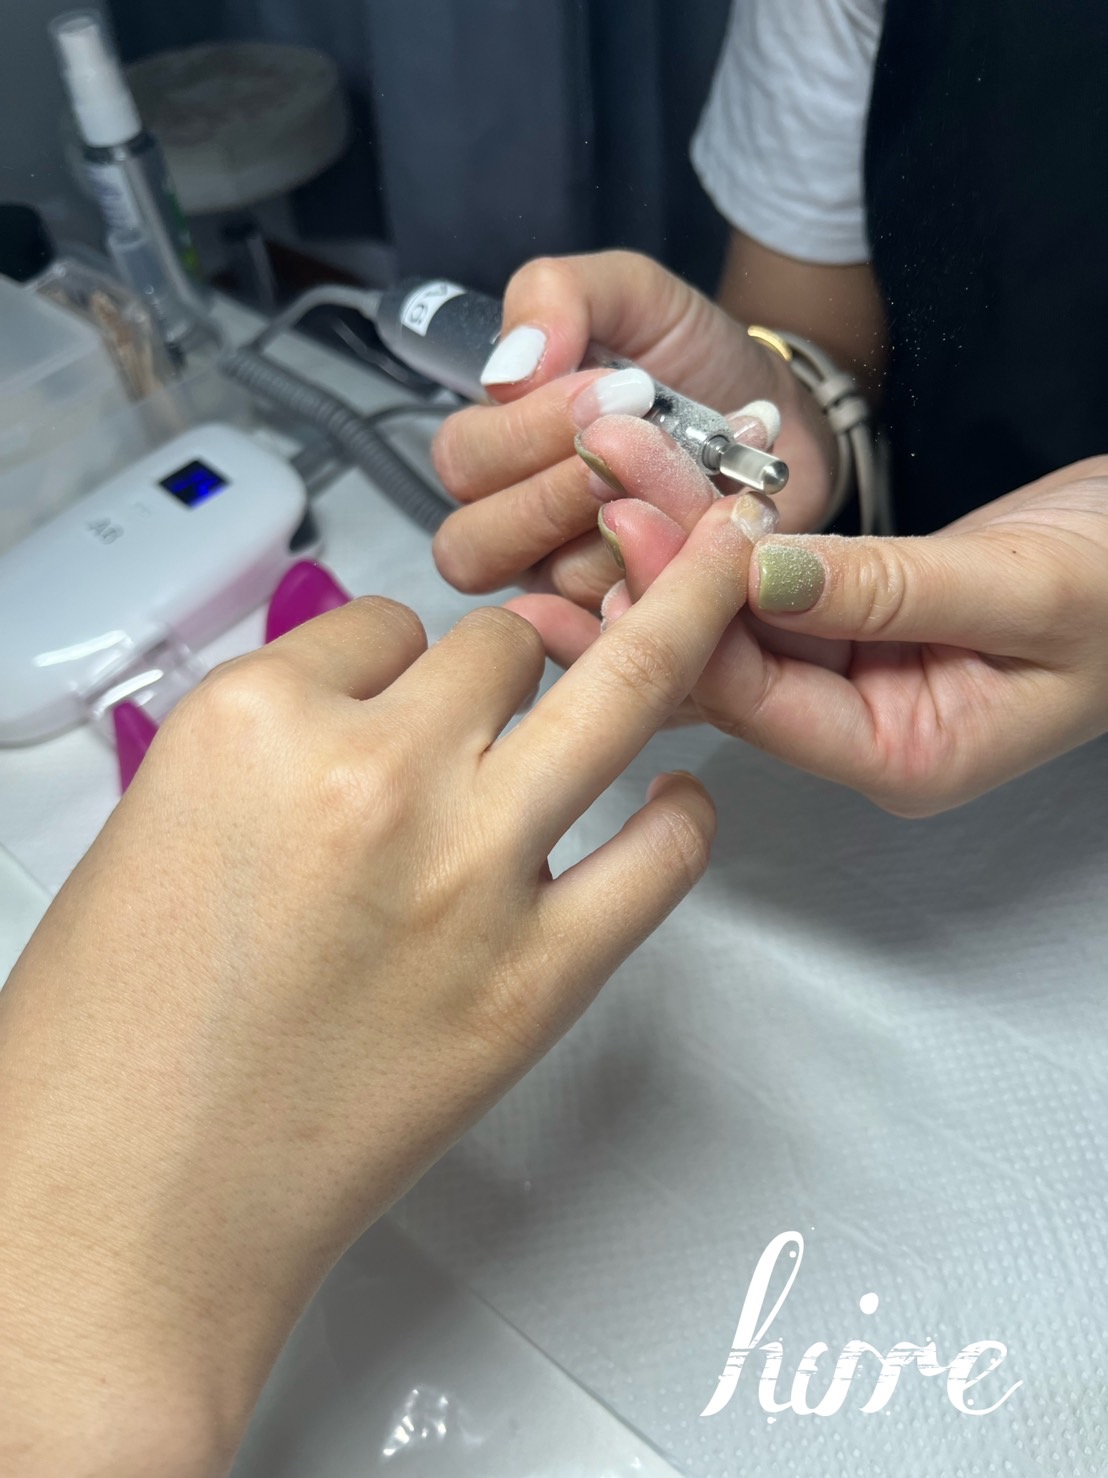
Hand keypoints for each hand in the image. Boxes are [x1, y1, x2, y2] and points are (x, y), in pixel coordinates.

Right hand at [0, 494, 755, 1477]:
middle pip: (501, 645)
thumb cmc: (111, 1041)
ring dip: (630, 671)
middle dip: (510, 660)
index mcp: (253, 723)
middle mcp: (373, 776)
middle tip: (524, 681)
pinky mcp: (538, 980)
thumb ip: (277, 745)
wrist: (128, 1212)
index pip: (379, 623)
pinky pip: (662, 856)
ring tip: (668, 652)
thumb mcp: (163, 820)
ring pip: (610, 696)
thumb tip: (372, 704)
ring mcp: (471, 875)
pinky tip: (678, 805)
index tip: (405, 692)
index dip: (399, 658)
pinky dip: (681, 820)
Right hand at [429, 250, 835, 606]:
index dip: (528, 431)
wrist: (784, 415)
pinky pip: (634, 612)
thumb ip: (555, 297)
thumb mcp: (627, 294)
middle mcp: (517, 531)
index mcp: (496, 454)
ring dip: (635, 518)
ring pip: (559, 583)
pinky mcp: (637, 620)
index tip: (616, 388)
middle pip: (474, 546)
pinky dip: (684, 555)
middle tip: (638, 436)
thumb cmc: (691, 358)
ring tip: (699, 464)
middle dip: (559, 489)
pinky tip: (724, 508)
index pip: (462, 462)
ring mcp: (572, 587)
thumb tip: (507, 370)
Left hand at [510, 427, 1107, 816]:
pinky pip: (760, 591)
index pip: (762, 696)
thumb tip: (753, 574)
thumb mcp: (1027, 590)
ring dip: (676, 538)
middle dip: (659, 565)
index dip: (686, 611)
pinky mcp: (843, 629)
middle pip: (728, 655)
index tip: (629, 518)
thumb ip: (889, 590)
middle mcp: (855, 732)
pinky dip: (716, 539)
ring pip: (733, 617)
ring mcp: (846, 682)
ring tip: (611, 456)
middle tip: (597, 468)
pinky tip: (656, 486)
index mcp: (902, 755)